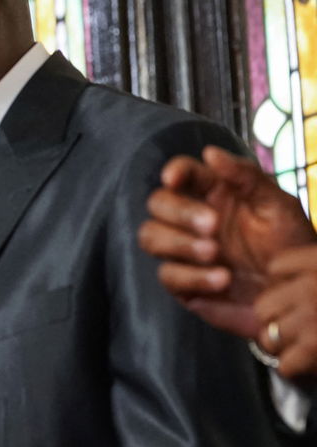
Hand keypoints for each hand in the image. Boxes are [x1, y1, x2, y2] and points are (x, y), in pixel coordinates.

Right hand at [139, 146, 314, 337]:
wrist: (296, 293)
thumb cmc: (291, 245)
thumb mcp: (278, 205)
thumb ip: (246, 176)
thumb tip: (210, 153)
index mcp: (215, 194)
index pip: (183, 173)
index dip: (174, 172)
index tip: (173, 179)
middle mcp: (192, 220)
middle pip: (158, 204)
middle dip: (179, 213)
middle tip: (212, 226)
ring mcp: (183, 252)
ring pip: (150, 237)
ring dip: (179, 244)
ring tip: (214, 254)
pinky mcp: (182, 284)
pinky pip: (169, 275)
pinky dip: (193, 277)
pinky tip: (222, 280)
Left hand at [257, 245, 316, 383]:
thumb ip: (300, 269)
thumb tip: (217, 289)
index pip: (277, 266)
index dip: (286, 284)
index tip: (306, 293)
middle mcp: (314, 285)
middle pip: (264, 306)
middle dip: (280, 319)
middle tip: (310, 325)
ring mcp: (313, 316)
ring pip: (269, 336)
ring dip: (288, 346)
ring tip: (314, 342)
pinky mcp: (314, 347)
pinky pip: (285, 364)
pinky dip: (299, 368)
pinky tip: (316, 359)